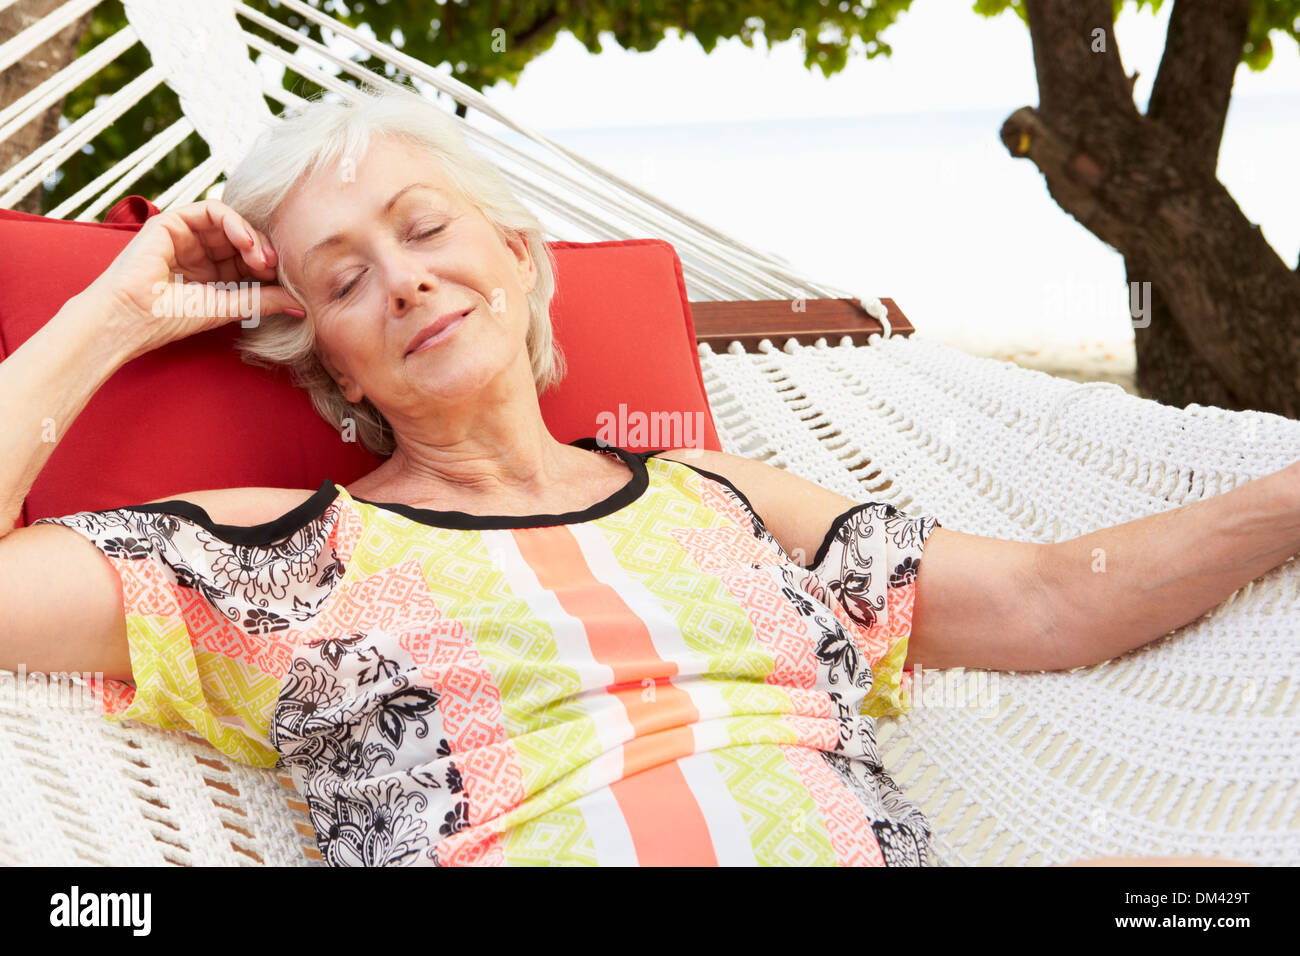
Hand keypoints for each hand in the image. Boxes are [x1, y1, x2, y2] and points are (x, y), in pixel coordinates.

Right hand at [81, 199, 304, 359]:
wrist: (129, 317)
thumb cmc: (170, 319)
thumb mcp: (227, 308)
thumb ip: (263, 302)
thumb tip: (302, 305)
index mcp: (212, 274)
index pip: (249, 259)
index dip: (268, 266)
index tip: (282, 281)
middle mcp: (200, 252)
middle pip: (243, 239)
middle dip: (264, 250)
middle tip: (275, 267)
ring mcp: (186, 236)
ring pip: (231, 222)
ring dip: (253, 236)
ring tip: (262, 258)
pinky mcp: (173, 221)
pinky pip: (211, 209)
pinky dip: (234, 221)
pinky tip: (247, 241)